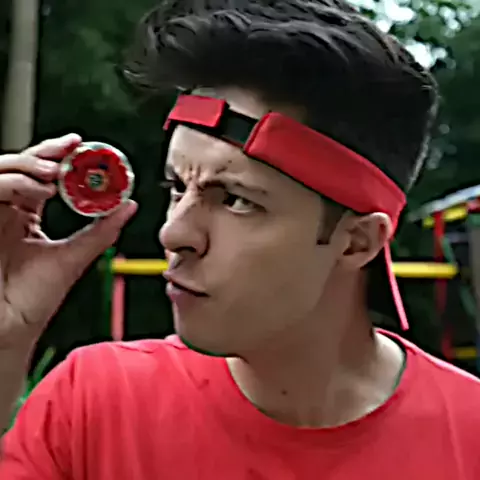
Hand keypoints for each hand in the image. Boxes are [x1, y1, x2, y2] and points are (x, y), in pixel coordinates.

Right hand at [0, 134, 136, 347]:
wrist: (10, 329)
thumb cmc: (34, 299)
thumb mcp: (74, 257)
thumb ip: (101, 230)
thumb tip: (129, 206)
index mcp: (27, 216)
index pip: (41, 176)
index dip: (58, 156)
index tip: (79, 144)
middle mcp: (6, 211)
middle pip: (19, 166)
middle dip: (44, 154)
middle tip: (68, 152)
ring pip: (1, 171)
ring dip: (29, 168)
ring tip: (54, 177)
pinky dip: (12, 184)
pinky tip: (37, 194)